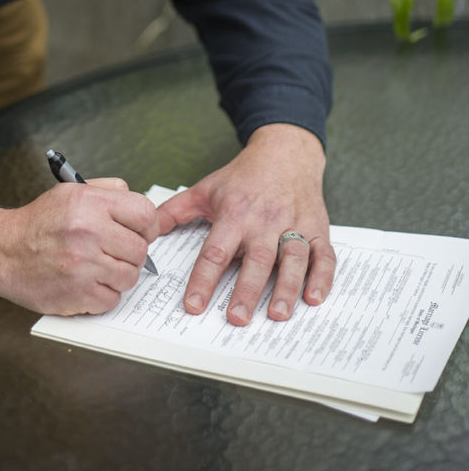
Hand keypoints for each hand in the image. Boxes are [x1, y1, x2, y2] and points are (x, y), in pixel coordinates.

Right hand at [0, 178, 158, 314]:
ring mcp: (83, 266)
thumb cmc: (39, 222)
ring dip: (118, 275)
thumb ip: (109, 191)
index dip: (147, 225)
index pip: (145, 214)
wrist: (3, 251)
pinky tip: (87, 282)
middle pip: (140, 249)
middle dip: (131, 252)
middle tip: (114, 251)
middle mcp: (88, 233)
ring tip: (99, 266)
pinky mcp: (77, 295)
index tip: (141, 231)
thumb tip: (142, 208)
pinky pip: (112, 299)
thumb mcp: (71, 191)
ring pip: (130, 276)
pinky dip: (103, 294)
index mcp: (90, 204)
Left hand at [156, 123, 335, 324]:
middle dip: (246, 290)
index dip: (203, 279)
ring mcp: (294, 225)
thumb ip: (174, 211)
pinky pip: (323, 255)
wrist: (286, 152)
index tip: (194, 305)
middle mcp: (265, 221)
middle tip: (236, 318)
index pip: (215, 251)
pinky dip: (321, 277)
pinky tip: (314, 298)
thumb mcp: (205, 188)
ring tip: (276, 315)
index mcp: (235, 213)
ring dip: (286, 288)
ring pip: (292, 259)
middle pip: (256, 259)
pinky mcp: (317, 229)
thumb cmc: (244, 176)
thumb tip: (146, 231)